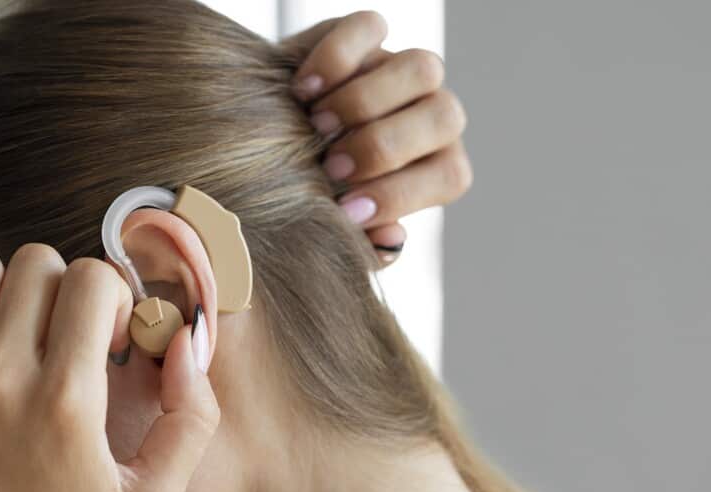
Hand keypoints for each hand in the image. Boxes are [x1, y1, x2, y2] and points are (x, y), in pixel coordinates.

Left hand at [0, 245, 219, 491]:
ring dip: (6, 287)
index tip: (109, 341)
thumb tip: (184, 341)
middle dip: (64, 289)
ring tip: (17, 332)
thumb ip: (190, 417)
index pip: (91, 279)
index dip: (113, 297)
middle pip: (35, 263)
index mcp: (66, 402)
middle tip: (67, 338)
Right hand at [285, 11, 473, 265]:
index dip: (402, 195)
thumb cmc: (305, 197)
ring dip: (366, 102)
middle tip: (330, 167)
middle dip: (385, 146)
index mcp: (435, 164)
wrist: (260, 145)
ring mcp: (398, 69)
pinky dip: (335, 59)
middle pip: (445, 116)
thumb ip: (363, 242)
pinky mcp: (363, 36)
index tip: (346, 211)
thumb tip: (391, 238)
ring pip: (422, 68)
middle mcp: (427, 114)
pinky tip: (300, 90)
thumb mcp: (332, 228)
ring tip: (314, 126)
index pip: (450, 174)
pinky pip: (369, 28)